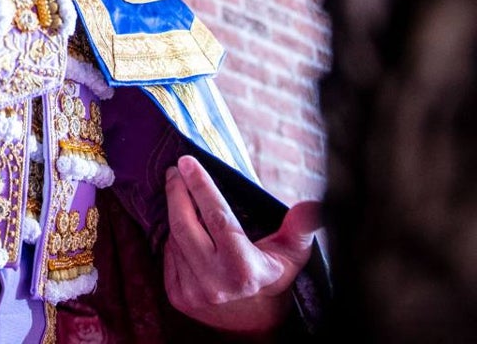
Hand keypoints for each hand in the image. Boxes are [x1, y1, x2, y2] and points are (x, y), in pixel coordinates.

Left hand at [163, 155, 321, 334]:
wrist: (254, 322)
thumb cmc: (273, 275)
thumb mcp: (292, 252)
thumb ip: (301, 227)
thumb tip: (316, 205)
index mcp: (244, 269)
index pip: (216, 218)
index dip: (201, 186)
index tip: (187, 161)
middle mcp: (215, 283)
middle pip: (184, 225)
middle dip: (177, 192)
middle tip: (176, 170)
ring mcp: (193, 292)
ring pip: (174, 239)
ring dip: (177, 215)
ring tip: (183, 197)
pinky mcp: (178, 297)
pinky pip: (167, 255)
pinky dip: (175, 238)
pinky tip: (185, 229)